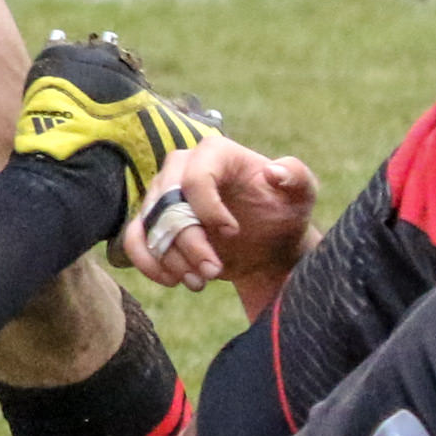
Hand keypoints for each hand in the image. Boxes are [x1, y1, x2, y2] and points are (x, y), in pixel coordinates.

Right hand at [121, 136, 315, 298]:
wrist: (268, 244)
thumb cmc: (283, 213)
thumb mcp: (302, 194)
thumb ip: (297, 176)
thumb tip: (273, 171)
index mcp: (215, 153)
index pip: (195, 176)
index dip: (208, 208)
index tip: (232, 232)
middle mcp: (182, 168)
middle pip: (169, 204)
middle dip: (189, 243)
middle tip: (214, 271)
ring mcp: (163, 196)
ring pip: (151, 226)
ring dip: (173, 260)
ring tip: (201, 281)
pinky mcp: (153, 223)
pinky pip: (133, 240)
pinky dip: (149, 263)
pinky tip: (175, 281)